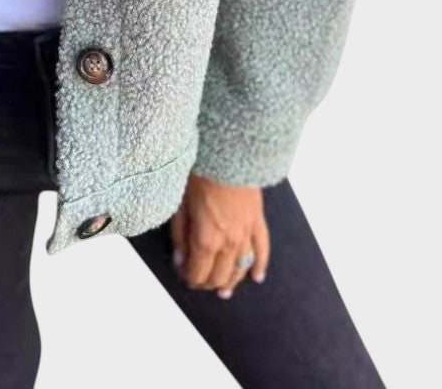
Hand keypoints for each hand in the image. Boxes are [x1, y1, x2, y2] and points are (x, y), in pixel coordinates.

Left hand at [169, 171, 270, 297]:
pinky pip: (262, 249)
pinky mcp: (257, 220)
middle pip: (220, 275)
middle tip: (198, 280)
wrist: (227, 150)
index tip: (184, 274)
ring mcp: (246, 233)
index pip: (199, 273)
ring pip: (241, 268)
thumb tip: (180, 260)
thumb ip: (180, 236)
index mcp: (206, 239)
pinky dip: (259, 265)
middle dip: (207, 282)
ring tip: (223, 290)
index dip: (190, 278)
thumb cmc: (199, 172)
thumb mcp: (179, 204)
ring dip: (232, 281)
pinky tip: (256, 276)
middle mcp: (229, 242)